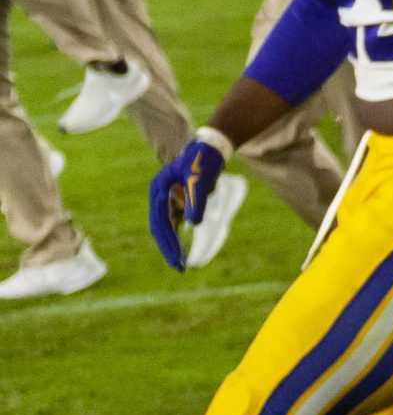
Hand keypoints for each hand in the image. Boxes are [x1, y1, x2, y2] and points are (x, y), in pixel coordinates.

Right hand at [147, 138, 226, 271]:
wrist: (211, 147)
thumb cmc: (204, 161)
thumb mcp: (200, 180)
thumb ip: (196, 200)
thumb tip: (193, 224)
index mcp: (159, 190)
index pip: (160, 223)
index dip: (168, 242)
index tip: (177, 258)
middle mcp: (159, 195)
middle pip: (160, 227)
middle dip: (169, 248)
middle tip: (179, 267)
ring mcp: (167, 198)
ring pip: (167, 226)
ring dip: (173, 244)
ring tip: (181, 262)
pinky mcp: (177, 199)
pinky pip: (175, 221)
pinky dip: (178, 235)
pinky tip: (183, 247)